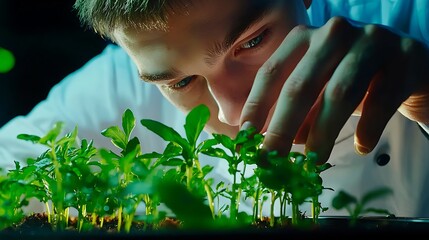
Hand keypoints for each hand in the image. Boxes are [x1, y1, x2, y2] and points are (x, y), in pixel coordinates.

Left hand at [240, 16, 428, 164]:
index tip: (245, 138)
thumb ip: (295, 112)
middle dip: (282, 127)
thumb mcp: (319, 91)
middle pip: (300, 85)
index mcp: (304, 37)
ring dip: (323, 133)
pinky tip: (361, 146)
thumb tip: (269, 144)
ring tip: (314, 161)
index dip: (256, 106)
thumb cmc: (353, 79)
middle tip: (271, 159)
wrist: (409, 64)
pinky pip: (381, 99)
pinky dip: (368, 128)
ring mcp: (370, 41)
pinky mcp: (404, 57)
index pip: (272, 72)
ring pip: (339, 93)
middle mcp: (333, 33)